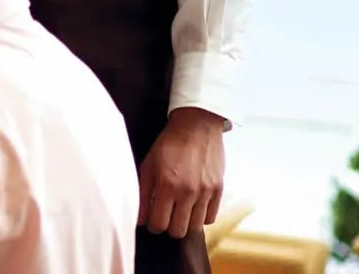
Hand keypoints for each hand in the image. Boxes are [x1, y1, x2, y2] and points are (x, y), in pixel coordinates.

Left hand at [138, 107, 225, 237]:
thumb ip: (142, 192)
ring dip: (184, 223)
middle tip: (164, 217)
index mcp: (166, 185)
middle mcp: (188, 191)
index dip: (152, 226)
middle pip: (178, 231)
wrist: (196, 127)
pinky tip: (192, 207)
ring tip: (178, 213)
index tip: (151, 220)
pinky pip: (210, 217)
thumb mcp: (148, 165)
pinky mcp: (219, 189)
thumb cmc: (168, 145)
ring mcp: (206, 192)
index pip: (158, 223)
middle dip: (168, 228)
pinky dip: (200, 217)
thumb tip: (139, 218)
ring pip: (194, 227)